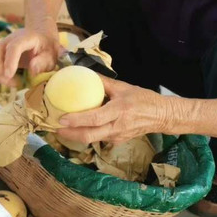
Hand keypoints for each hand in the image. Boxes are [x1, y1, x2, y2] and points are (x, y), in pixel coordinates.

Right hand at [0, 28, 61, 86]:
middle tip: (14, 82)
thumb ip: (43, 62)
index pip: (13, 47)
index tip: (9, 76)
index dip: (9, 61)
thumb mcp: (52, 56)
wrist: (40, 37)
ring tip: (13, 81)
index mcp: (25, 38)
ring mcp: (1, 46)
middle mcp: (9, 40)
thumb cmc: (47, 48)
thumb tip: (32, 70)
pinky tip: (9, 79)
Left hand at [56, 76, 175, 144]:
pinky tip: (77, 129)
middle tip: (55, 127)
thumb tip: (84, 74)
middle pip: (89, 136)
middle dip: (70, 134)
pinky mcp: (117, 141)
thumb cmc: (143, 99)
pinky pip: (98, 139)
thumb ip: (103, 83)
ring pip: (92, 140)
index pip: (94, 118)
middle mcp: (117, 127)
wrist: (161, 116)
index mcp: (119, 111)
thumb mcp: (124, 87)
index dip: (76, 120)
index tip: (61, 118)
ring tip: (62, 128)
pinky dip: (86, 135)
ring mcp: (117, 137)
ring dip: (75, 136)